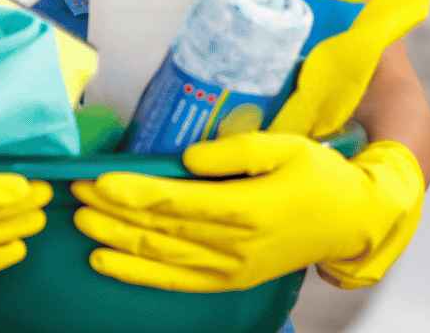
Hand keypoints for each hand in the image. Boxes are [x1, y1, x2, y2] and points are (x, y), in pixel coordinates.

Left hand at [72, 131, 423, 291]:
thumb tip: (187, 157)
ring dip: (118, 240)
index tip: (99, 178)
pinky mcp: (231, 281)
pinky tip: (107, 261)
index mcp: (248, 207)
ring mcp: (232, 268)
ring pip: (163, 256)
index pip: (177, 201)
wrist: (352, 221)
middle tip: (77, 192)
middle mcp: (236, 244)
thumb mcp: (285, 147)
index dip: (134, 192)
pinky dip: (139, 274)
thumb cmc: (318, 175)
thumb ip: (235, 151)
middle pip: (161, 229)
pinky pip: (177, 281)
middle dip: (114, 211)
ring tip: (82, 222)